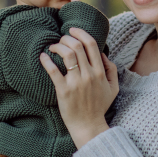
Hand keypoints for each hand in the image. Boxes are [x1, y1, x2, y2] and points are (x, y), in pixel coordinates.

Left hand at [40, 28, 118, 148]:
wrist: (89, 126)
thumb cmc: (100, 107)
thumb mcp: (114, 88)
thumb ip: (112, 70)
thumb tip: (103, 54)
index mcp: (100, 72)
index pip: (92, 44)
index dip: (81, 33)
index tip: (72, 30)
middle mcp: (89, 75)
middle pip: (77, 46)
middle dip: (67, 38)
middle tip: (61, 39)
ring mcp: (76, 82)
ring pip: (67, 54)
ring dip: (58, 46)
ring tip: (52, 47)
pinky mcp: (63, 90)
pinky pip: (54, 71)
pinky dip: (47, 61)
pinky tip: (43, 56)